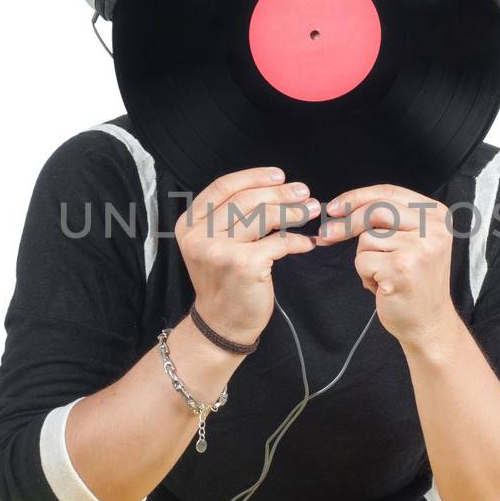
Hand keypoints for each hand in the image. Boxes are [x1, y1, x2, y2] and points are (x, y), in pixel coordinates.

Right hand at [174, 166, 319, 341]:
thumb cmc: (225, 282)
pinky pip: (279, 243)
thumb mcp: (215, 244)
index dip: (254, 177)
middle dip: (280, 193)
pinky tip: (307, 243)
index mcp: (189, 224)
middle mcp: (199, 235)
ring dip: (292, 212)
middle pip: (246, 200)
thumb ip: (232, 218)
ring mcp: (220, 250)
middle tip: (304, 192)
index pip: (223, 187)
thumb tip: (277, 190)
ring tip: (310, 210)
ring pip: (263, 217)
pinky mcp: (243, 264)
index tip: (280, 176)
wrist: (222, 324)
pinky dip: (297, 241)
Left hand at [315, 182, 457, 349]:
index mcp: (437, 215)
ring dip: (365, 258)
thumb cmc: (413, 282)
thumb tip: (340, 209)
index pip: (390, 192)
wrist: (428, 323)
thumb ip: (388, 219)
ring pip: (367, 237)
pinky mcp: (402, 268)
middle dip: (347, 223)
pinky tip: (383, 287)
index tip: (335, 208)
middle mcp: (433, 228)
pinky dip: (365, 275)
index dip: (357, 197)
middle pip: (376, 209)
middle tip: (327, 235)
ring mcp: (419, 248)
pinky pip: (363, 260)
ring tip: (383, 274)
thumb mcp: (411, 241)